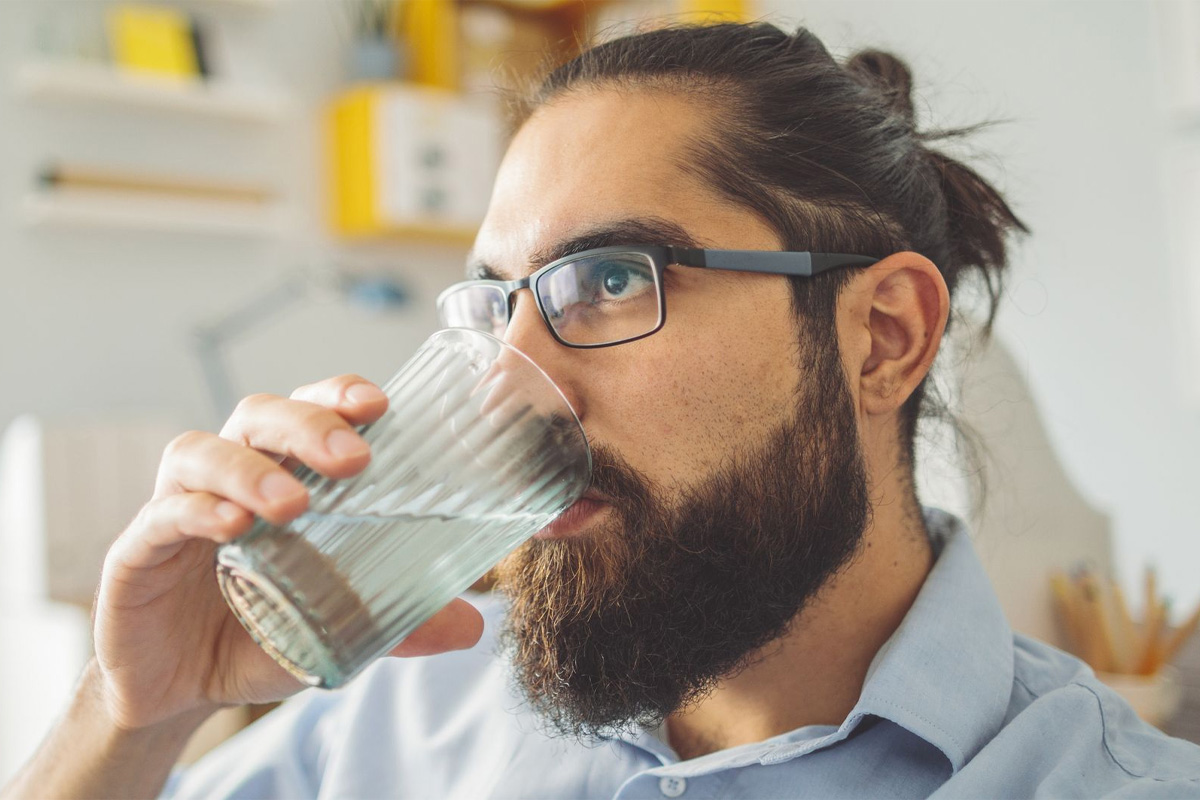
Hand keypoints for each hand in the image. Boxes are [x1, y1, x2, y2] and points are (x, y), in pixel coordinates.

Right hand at [91, 374, 484, 731]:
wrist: (182, 691)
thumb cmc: (260, 633)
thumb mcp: (337, 627)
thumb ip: (398, 622)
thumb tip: (472, 624)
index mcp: (280, 474)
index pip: (308, 411)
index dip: (339, 395)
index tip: (380, 405)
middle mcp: (228, 475)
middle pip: (258, 415)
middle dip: (306, 424)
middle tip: (353, 458)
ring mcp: (176, 508)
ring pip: (201, 452)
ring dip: (250, 468)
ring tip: (293, 504)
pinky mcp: (136, 552)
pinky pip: (160, 516)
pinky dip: (196, 512)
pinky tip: (231, 527)